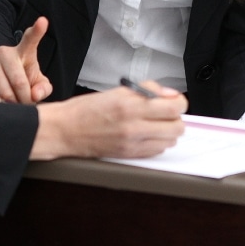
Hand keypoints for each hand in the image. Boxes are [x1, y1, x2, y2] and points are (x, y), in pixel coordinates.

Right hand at [0, 17, 52, 103]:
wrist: (0, 81)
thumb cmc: (24, 80)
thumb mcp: (38, 84)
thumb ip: (43, 88)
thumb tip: (35, 94)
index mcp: (24, 50)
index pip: (31, 39)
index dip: (37, 30)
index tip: (43, 21)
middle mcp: (5, 52)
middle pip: (18, 80)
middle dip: (24, 98)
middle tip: (26, 103)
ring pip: (4, 90)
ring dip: (12, 103)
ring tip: (15, 103)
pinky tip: (1, 101)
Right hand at [31, 80, 186, 159]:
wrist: (65, 130)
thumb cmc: (87, 109)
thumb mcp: (119, 90)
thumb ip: (148, 90)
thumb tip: (169, 94)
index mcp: (130, 105)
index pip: (174, 107)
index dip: (179, 102)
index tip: (174, 100)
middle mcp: (134, 126)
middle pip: (177, 127)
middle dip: (176, 118)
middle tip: (167, 112)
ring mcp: (132, 143)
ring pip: (171, 141)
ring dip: (168, 131)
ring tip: (156, 124)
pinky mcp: (129, 155)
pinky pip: (158, 151)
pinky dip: (158, 143)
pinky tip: (147, 134)